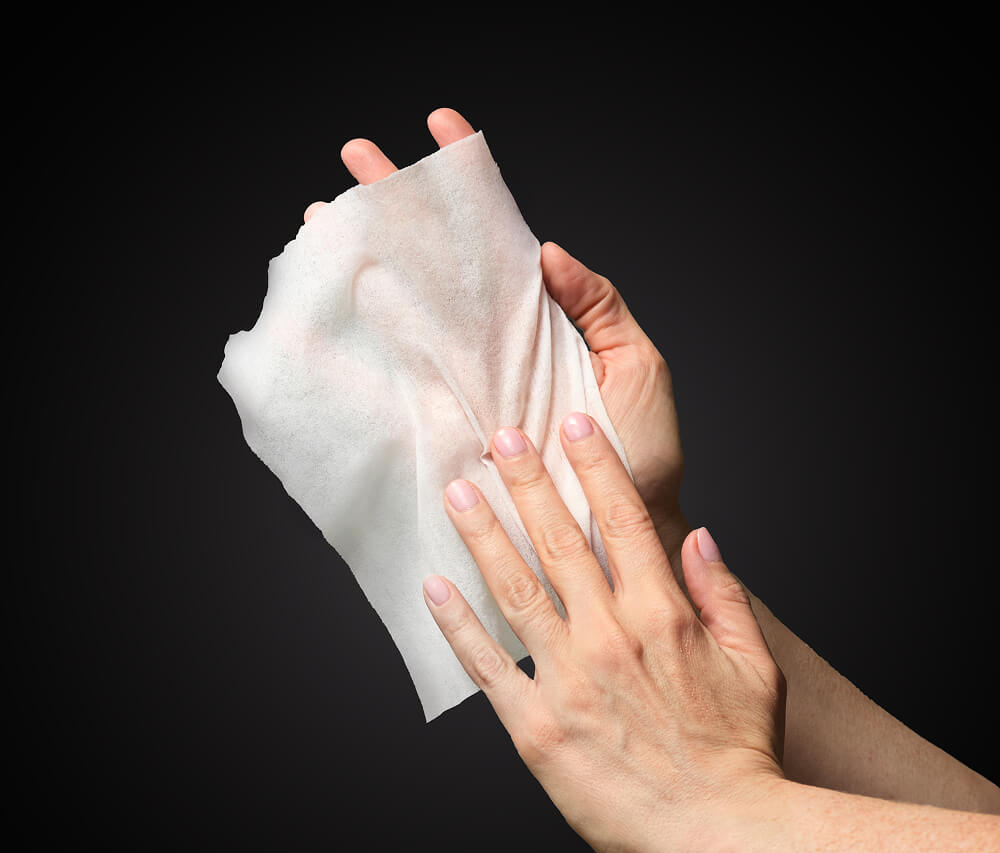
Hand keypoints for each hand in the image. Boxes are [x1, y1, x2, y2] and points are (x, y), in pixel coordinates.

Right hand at [304, 108, 688, 564]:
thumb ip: (601, 306)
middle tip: (356, 157)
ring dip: (371, 259)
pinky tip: (340, 305)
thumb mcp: (637, 365)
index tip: (442, 126)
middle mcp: (502, 341)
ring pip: (419, 308)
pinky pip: (414, 374)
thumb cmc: (641, 453)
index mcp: (548, 316)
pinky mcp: (456, 422)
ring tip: (326, 216)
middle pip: (445, 262)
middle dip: (399, 205)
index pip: (503, 236)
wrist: (623, 529)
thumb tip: (551, 252)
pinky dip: (374, 341)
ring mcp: (475, 380)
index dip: (472, 183)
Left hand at [421, 413, 784, 852]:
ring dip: (483, 534)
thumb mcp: (755, 664)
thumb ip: (723, 594)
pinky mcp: (538, 726)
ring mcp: (570, 677)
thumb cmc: (743, 754)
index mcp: (664, 614)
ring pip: (516, 588)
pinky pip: (489, 665)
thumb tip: (701, 537)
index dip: (596, 465)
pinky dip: (458, 624)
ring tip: (458, 491)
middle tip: (500, 436)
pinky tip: (434, 586)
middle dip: (528, 480)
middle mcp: (611, 633)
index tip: (574, 422)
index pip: (624, 519)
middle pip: (560, 539)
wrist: (724, 838)